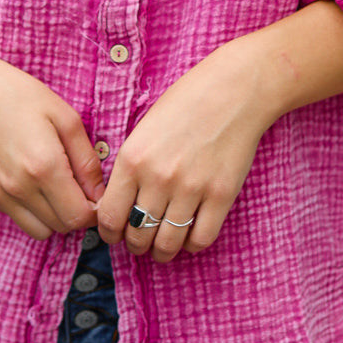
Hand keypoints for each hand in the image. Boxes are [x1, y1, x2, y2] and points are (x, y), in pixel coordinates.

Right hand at [0, 48, 105, 240]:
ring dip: (53, 215)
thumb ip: (87, 160)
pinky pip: (16, 215)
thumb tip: (99, 193)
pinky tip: (26, 176)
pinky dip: (28, 206)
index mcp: (44, 167)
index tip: (94, 192)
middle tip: (76, 185)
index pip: (79, 217)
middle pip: (61, 227)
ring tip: (52, 183)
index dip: (94, 208)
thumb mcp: (64, 116)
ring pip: (39, 230)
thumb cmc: (17, 95)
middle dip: (76, 212)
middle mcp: (19, 188)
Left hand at [97, 38, 271, 262]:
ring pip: (168, 244)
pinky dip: (191, 245)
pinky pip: (201, 239)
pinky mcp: (221, 195)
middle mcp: (158, 178)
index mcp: (133, 158)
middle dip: (135, 245)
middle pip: (137, 235)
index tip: (115, 233)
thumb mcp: (143, 129)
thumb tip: (117, 206)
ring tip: (162, 245)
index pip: (109, 217)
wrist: (233, 91)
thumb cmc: (185, 104)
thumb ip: (129, 167)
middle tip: (139, 240)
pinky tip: (189, 234)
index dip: (109, 233)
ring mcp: (191, 189)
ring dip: (161, 251)